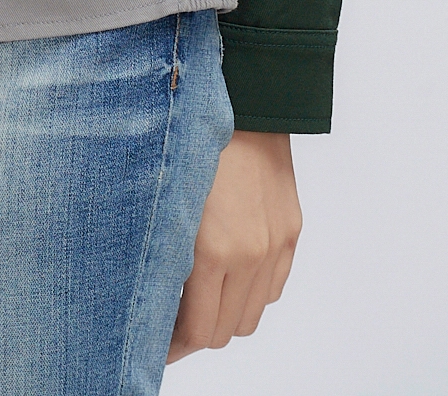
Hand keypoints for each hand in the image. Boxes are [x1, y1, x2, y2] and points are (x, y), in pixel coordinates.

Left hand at [169, 129, 300, 359]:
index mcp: (213, 249)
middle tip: (171, 322)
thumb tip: (156, 297)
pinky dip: (252, 293)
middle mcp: (250, 255)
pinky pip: (273, 288)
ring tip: (200, 298)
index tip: (156, 344)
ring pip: (252, 316)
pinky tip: (230, 275)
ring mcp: (275, 246)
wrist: (243, 101)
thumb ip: (167, 255)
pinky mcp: (292, 234)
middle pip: (226, 331)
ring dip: (225, 316)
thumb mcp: (167, 202)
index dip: (174, 346)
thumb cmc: (192, 143)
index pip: (198, 331)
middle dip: (196, 333)